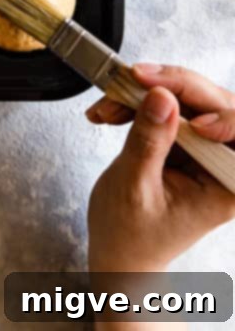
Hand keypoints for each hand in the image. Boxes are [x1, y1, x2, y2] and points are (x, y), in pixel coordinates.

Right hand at [86, 65, 234, 271]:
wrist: (117, 251)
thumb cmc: (129, 236)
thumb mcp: (134, 187)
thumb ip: (150, 141)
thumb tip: (162, 96)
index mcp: (226, 184)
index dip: (223, 117)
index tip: (185, 114)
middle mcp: (221, 162)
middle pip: (214, 104)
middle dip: (173, 87)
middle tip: (134, 79)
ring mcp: (201, 147)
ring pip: (186, 96)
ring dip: (145, 92)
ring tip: (108, 106)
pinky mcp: (180, 138)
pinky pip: (165, 103)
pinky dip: (134, 101)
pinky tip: (108, 112)